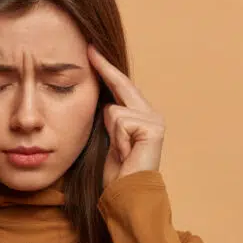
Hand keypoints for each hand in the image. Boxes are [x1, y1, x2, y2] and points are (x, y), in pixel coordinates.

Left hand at [87, 44, 164, 187]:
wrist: (127, 196)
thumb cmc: (116, 173)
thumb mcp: (108, 139)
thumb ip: (108, 118)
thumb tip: (101, 99)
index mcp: (141, 117)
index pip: (120, 87)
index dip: (106, 68)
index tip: (91, 49)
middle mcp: (151, 115)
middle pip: (121, 87)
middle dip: (104, 69)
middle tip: (88, 47)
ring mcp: (154, 121)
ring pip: (114, 110)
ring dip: (110, 134)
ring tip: (120, 151)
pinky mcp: (153, 128)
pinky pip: (120, 121)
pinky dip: (117, 139)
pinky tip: (126, 153)